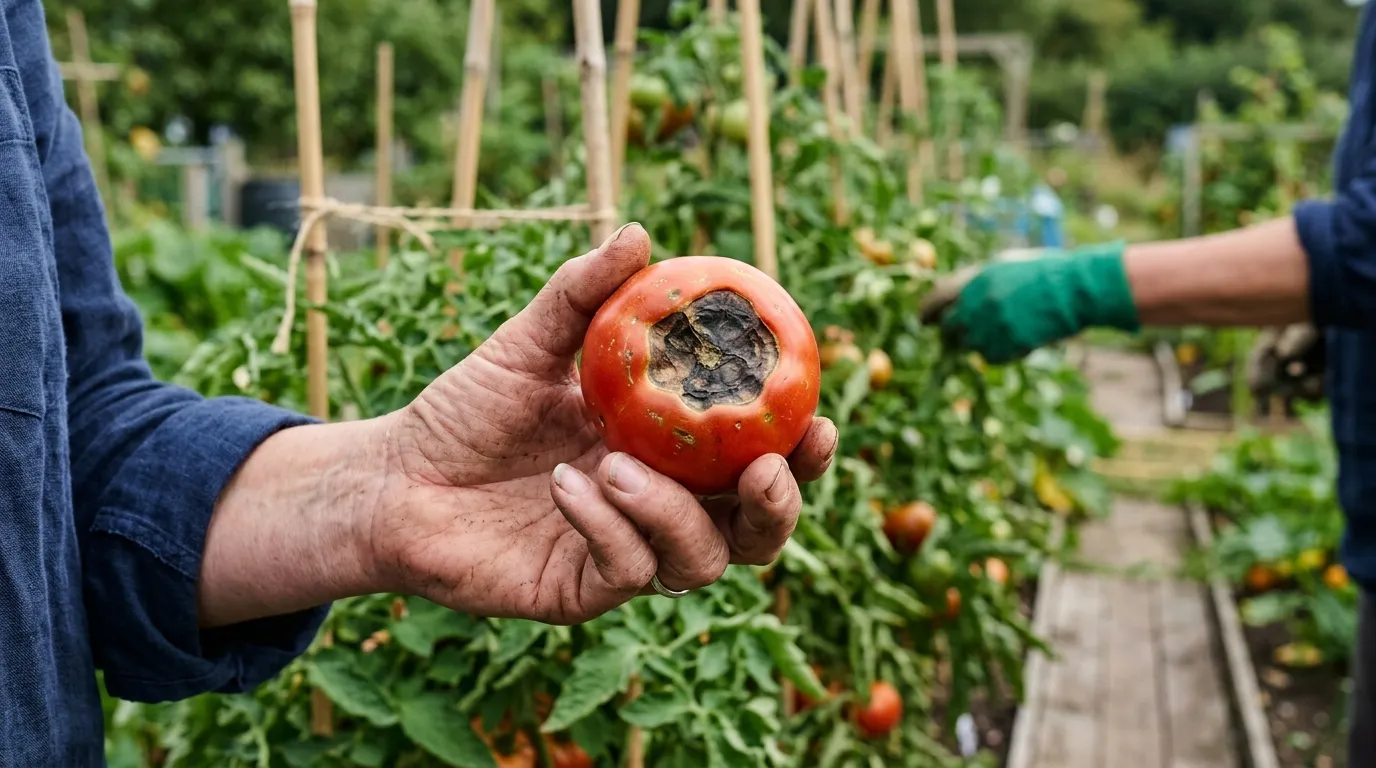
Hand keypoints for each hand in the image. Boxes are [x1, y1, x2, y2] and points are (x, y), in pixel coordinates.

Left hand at [371, 223, 837, 624]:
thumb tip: (639, 234)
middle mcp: (660, 507)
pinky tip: (565, 486)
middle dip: (778, 506)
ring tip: (618, 466)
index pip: (755, 459)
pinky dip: (609, 527)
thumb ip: (583, 294)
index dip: (802, 451)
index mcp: (668, 451)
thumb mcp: (527, 343)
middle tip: (764, 470)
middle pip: (755, 531)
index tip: (821, 418)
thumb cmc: (467, 410)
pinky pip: (628, 570)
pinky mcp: (582, 590)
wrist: (394, 476)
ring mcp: (625, 552)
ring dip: (676, 514)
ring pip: (702, 560)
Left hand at [918, 242, 1139, 363]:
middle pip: (949, 328)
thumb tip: (955, 298)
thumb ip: (977, 281)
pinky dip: (998, 353)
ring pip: (969, 346)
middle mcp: (977, 303)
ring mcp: (992, 326)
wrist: (1076, 288)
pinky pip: (990, 358)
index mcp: (975, 279)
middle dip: (952, 332)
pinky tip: (1015, 341)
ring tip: (1003, 330)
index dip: (926, 312)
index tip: (922, 322)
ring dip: (979, 342)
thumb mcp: (1005, 264)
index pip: (936, 299)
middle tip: (961, 334)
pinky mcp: (1008, 345)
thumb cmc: (1045, 272)